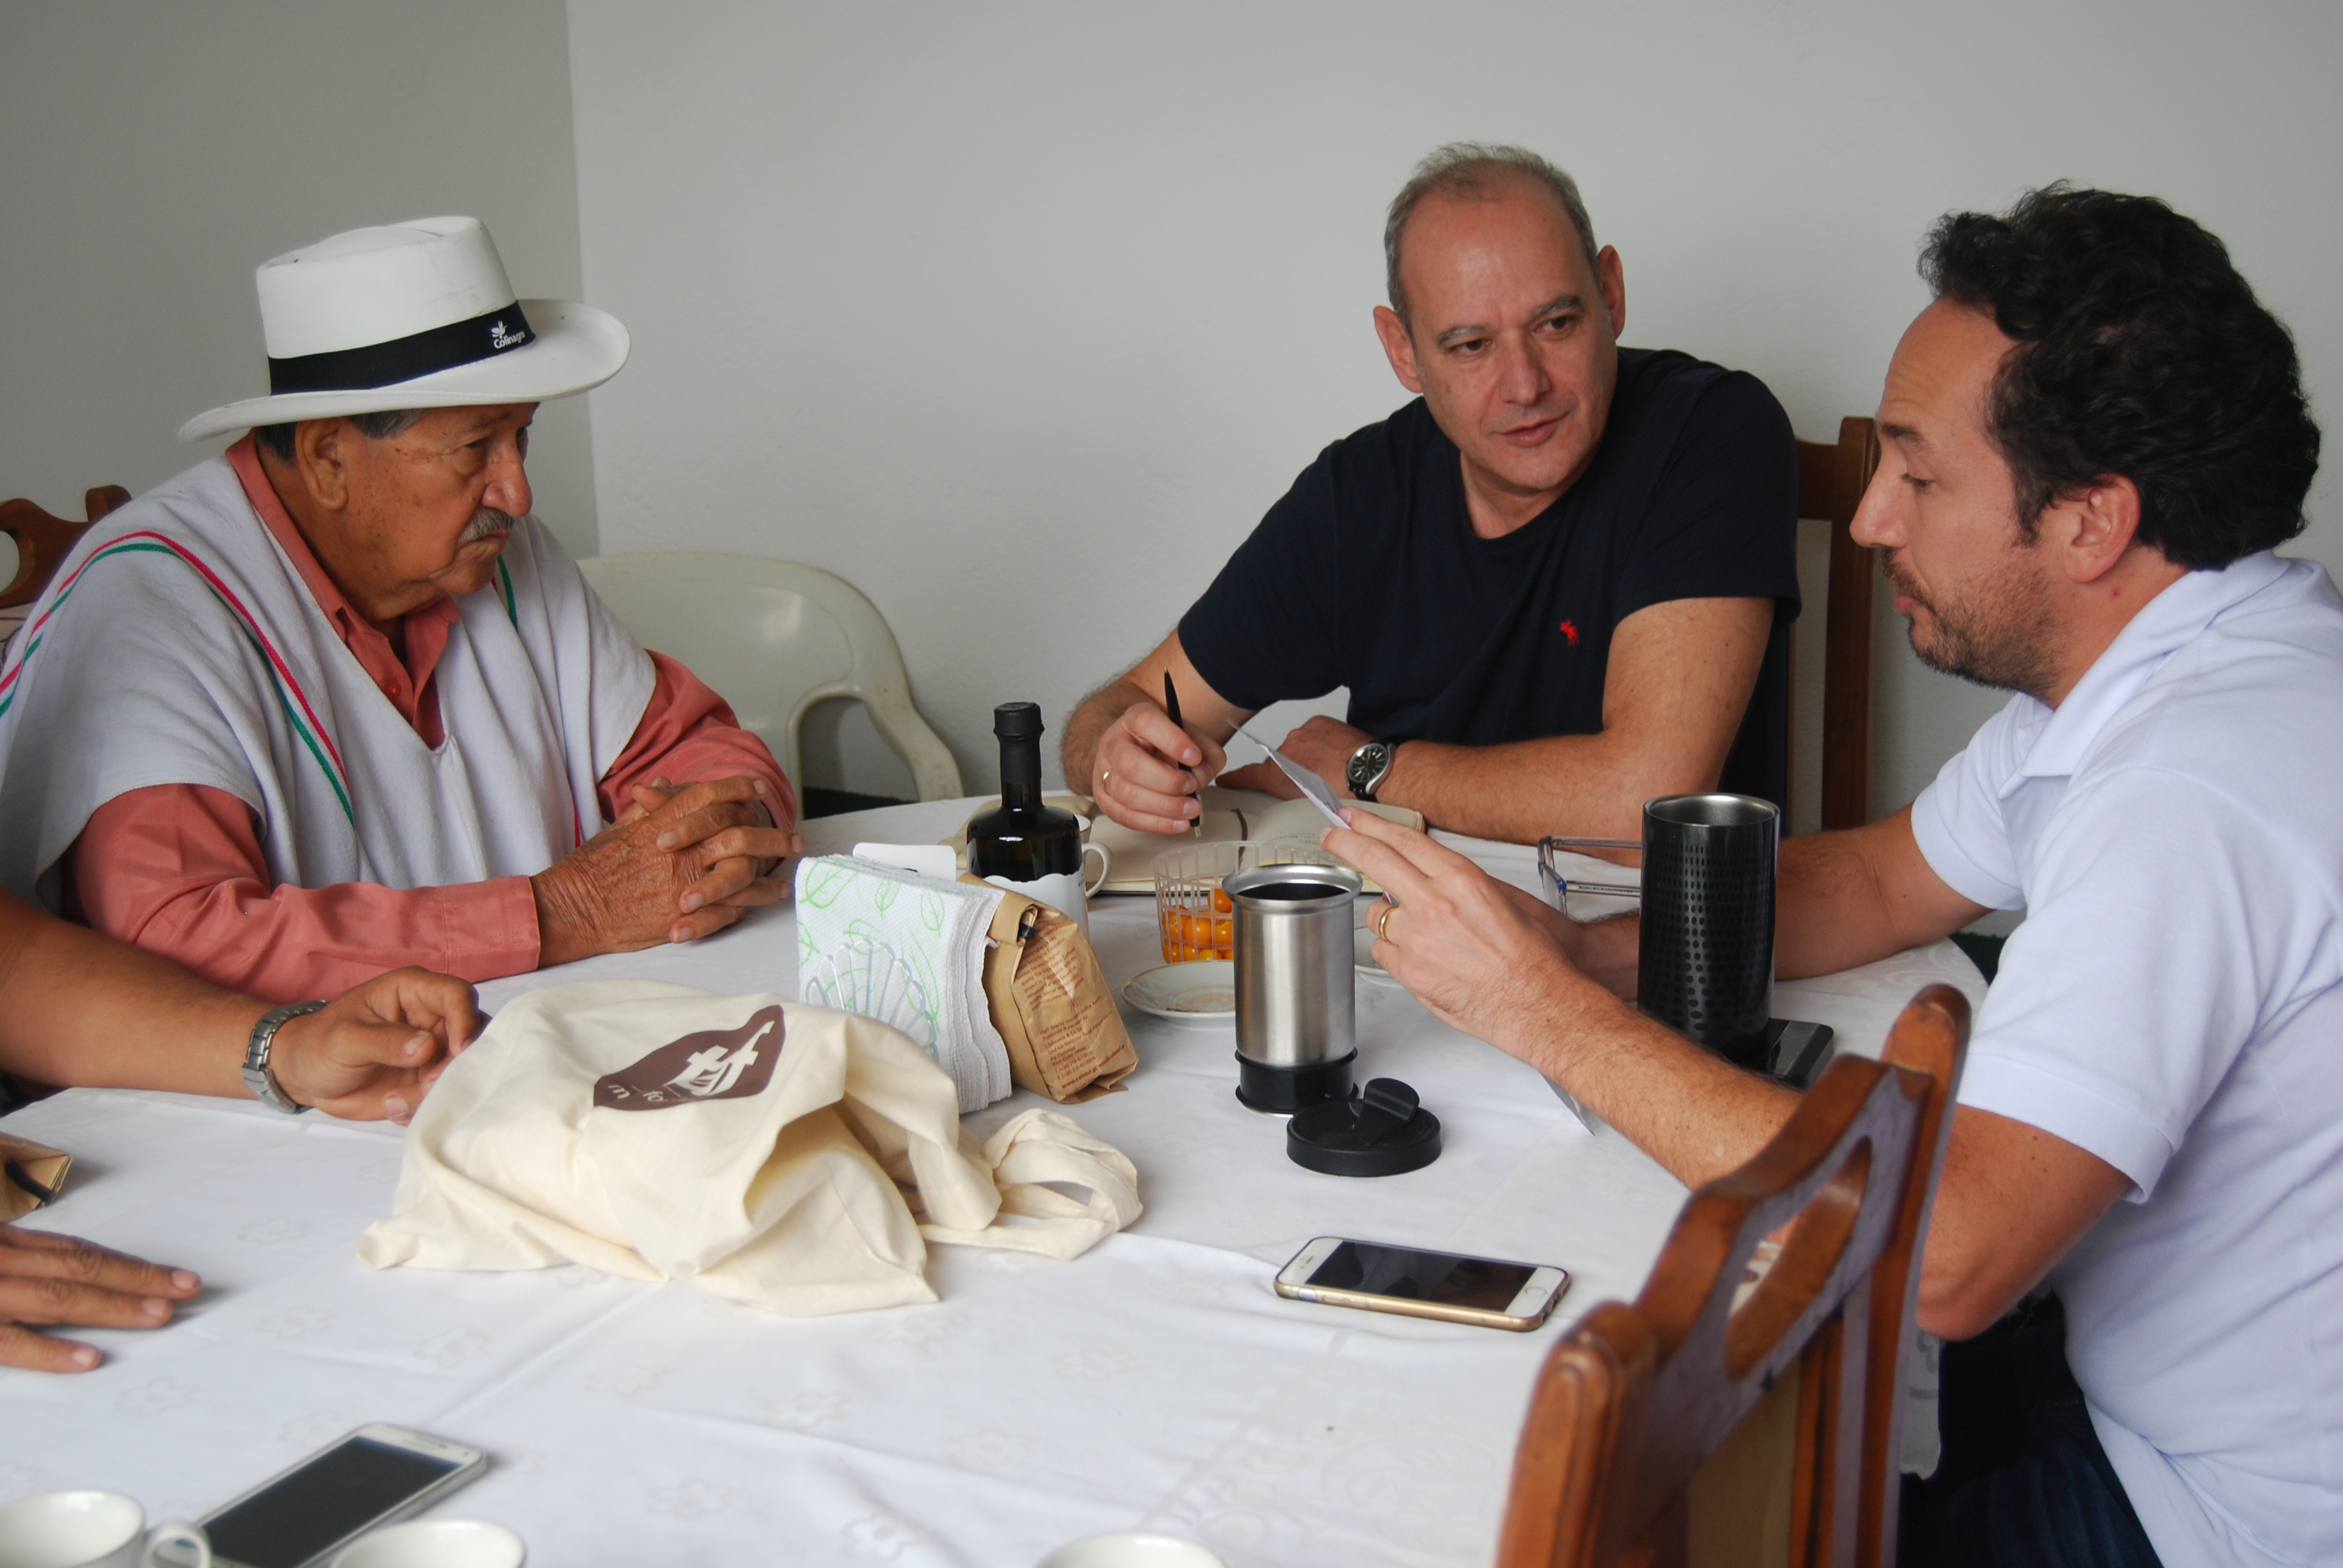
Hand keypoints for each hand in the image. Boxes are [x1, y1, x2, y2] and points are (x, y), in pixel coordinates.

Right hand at [0, 1226, 199, 1371]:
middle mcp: (0, 1262)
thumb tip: (67, 1282)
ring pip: (56, 1297)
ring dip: (112, 1306)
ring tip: (158, 1315)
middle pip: (78, 1268)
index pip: (76, 1253)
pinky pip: (11, 1343)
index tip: (172, 1276)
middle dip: (136, 1279)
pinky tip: (89, 1358)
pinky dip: (50, 1350)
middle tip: (184, 1290)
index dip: (128, 1265)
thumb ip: (20, 1269)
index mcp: (4, 1245)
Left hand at [268, 966, 486, 1122]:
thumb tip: (428, 1046)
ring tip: (395, 1102)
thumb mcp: (344, 1039)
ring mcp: (432, 1051)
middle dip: (454, 1065)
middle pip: (470, 1035)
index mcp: (413, 992)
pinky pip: (442, 1094)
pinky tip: (392, 1106)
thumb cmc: (318, 1044)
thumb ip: (385, 1041)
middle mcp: (430, 1018)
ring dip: (435, 1091)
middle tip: (426, 1086)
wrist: (303, 1078)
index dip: (465, 1020)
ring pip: (459, 1070)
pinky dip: (422, 1106)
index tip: (459, 1052)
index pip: (456, 995)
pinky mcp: (426, 1079)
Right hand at [532, 777, 801, 964]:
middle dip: (772, 836)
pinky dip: (753, 901)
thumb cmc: (593, 867)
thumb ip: (649, 806)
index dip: (739, 789)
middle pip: (740, 833)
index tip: (760, 789)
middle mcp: (682, 848)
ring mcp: (688, 880)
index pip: (711, 796)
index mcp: (665, 823)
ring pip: (743, 872)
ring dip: (771, 872)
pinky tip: (768, 899)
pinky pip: (731, 905)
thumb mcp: (620, 827)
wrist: (575, 906)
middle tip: (795, 839)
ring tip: (790, 873)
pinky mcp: (687, 912)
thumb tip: (663, 783)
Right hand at [1091, 701, 1227, 833]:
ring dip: (1164, 807)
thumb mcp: (1191, 737)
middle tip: (1192, 786)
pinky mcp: (1105, 798)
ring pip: (1126, 793)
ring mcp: (1105, 771)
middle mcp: (1114, 743)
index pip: (1146, 722)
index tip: (1195, 756)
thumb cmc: (1164, 743)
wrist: (1140, 751)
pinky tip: (1177, 822)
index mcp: (1134, 719)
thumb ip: (1206, 753)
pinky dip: (1156, 823)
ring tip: (1190, 808)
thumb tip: (1200, 776)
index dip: (1172, 740)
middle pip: (1129, 763)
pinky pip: (1126, 816)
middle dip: (1167, 781)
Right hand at [1220, 715, 1369, 799]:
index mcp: (1278, 775)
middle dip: (1291, 767)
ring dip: (1307, 752)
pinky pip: (1312, 731)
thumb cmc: (1343, 790)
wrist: (1367, 771)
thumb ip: (1289, 791)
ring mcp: (1299, 735)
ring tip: (1327, 765)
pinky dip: (1319, 739)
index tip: (1226, 779)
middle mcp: (1284, 752)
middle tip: (1312, 779)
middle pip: (1279, 760)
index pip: (1249, 774)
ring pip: (1297, 744)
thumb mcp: (1307, 801)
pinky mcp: (1315, 723)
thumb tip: (1288, 788)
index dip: (1236, 778)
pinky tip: (1332, 751)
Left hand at [1319, 808, 1600, 1064]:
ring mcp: (1417, 940)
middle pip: (1374, 860)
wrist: (1536, 1004)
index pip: (1404, 839)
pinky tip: (1422, 957)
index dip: (1371, 824)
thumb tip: (1432, 873)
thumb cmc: (1530, 958)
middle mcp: (1434, 905)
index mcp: (1460, 880)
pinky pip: (1384, 951)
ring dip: (1386, 916)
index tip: (1353, 818)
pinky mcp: (1409, 973)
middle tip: (1331, 836)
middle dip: (1345, 842)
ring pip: (1376, 915)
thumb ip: (1460, 883)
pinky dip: (1395, 950)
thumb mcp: (1503, 900)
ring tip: (1420, 932)